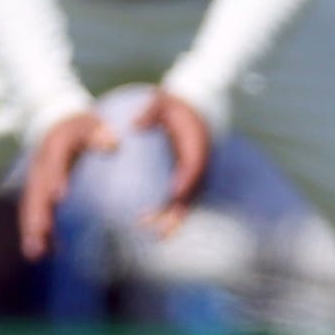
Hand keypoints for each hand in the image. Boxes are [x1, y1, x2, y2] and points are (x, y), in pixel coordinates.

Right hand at [18, 108, 117, 260]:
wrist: (59, 124)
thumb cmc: (82, 126)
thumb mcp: (92, 123)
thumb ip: (100, 132)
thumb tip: (111, 141)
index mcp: (55, 144)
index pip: (54, 160)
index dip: (55, 177)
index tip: (60, 196)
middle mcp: (41, 164)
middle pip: (36, 190)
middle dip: (36, 214)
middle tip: (39, 236)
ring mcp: (37, 180)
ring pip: (31, 206)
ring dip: (32, 230)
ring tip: (35, 253)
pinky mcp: (39, 192)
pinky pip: (36, 213)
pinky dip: (40, 232)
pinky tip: (47, 252)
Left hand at [134, 90, 213, 237]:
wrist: (193, 109)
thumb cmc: (171, 106)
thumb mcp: (161, 100)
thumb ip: (150, 110)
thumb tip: (134, 125)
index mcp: (197, 141)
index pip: (195, 162)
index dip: (187, 178)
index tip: (173, 192)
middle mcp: (201, 160)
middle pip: (194, 189)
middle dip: (179, 209)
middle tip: (158, 225)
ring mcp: (196, 171)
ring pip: (190, 199)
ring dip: (175, 217)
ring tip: (156, 234)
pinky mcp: (188, 179)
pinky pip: (183, 199)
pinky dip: (172, 213)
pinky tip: (154, 227)